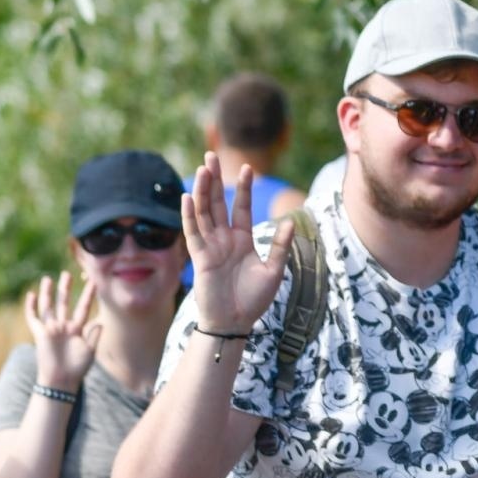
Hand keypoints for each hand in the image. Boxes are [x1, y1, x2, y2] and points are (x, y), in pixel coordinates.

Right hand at [24, 271, 98, 389]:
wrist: (62, 379)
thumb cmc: (78, 367)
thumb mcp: (90, 351)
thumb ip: (94, 336)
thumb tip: (100, 322)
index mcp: (77, 329)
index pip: (84, 307)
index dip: (88, 295)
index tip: (93, 282)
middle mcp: (64, 326)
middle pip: (64, 303)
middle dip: (66, 289)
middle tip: (68, 274)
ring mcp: (51, 329)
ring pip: (49, 306)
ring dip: (48, 293)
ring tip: (48, 279)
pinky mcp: (40, 334)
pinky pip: (33, 318)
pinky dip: (31, 307)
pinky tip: (32, 295)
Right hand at [184, 152, 294, 332]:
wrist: (237, 322)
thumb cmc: (254, 299)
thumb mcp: (273, 270)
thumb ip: (279, 246)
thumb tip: (290, 223)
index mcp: (242, 240)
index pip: (241, 208)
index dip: (243, 189)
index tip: (247, 168)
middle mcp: (224, 239)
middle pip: (217, 203)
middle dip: (215, 180)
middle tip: (211, 155)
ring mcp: (210, 246)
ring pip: (203, 212)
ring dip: (202, 190)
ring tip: (203, 168)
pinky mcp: (200, 258)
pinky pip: (193, 233)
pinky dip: (189, 215)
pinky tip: (187, 197)